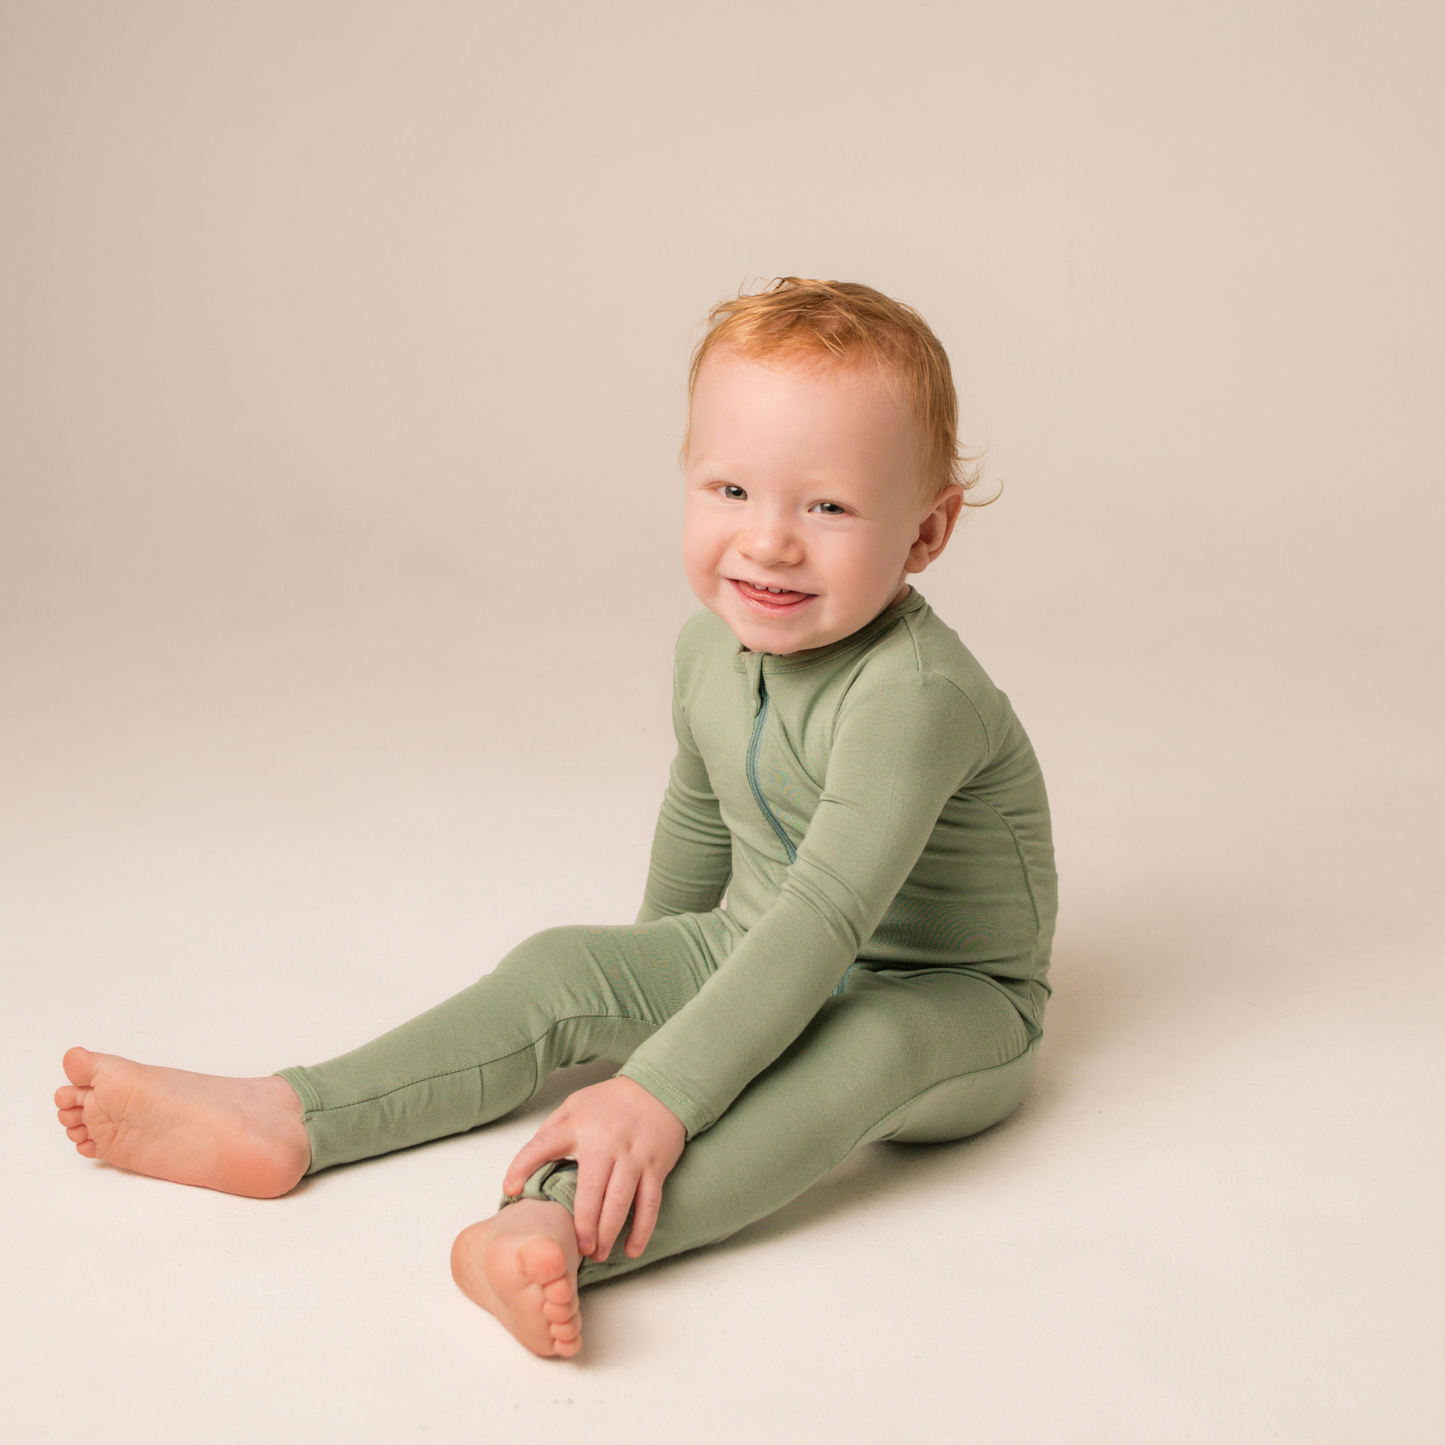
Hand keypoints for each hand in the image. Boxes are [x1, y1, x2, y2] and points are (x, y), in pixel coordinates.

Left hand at [503, 1076, 685, 1262]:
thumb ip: (552, 1130)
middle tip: (576, 1248)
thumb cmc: (610, 1102)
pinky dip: (642, 1229)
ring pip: (619, 1201)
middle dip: (582, 1225)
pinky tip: (633, 1249)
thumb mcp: (575, 1105)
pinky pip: (649, 1203)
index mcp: (578, 1127)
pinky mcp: (655, 1166)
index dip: (523, 1166)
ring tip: (598, 1254)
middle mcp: (605, 1143)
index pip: (543, 1145)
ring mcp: (632, 1156)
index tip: (511, 1189)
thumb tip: (528, 1163)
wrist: (658, 1088)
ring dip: (608, 1233)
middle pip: (590, 1190)